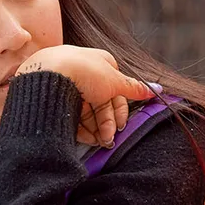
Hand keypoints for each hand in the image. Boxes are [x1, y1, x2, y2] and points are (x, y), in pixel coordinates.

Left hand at [14, 46, 155, 146]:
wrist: (47, 77)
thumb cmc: (83, 73)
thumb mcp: (115, 81)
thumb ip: (135, 88)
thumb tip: (157, 89)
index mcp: (100, 62)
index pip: (117, 89)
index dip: (121, 109)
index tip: (123, 125)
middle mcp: (85, 72)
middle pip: (103, 103)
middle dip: (108, 123)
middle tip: (109, 139)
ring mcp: (69, 85)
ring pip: (89, 111)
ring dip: (97, 129)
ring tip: (99, 143)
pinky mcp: (56, 98)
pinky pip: (73, 115)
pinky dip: (82, 128)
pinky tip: (87, 139)